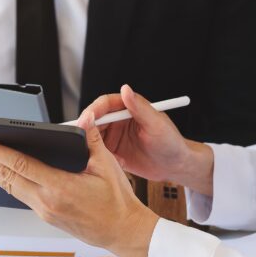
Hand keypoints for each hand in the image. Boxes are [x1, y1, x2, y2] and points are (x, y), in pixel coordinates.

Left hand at [0, 113, 158, 256]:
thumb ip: (91, 140)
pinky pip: (18, 195)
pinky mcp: (45, 215)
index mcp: (59, 187)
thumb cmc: (116, 203)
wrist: (122, 231)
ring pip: (8, 188)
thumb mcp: (107, 165)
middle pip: (6, 178)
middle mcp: (46, 201)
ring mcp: (43, 211)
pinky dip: (3, 183)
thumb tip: (84, 120)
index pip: (19, 166)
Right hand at [85, 85, 214, 195]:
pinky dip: (95, 155)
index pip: (105, 104)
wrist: (175, 166)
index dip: (94, 110)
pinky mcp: (113, 153)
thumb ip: (140, 107)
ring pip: (93, 136)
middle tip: (80, 135)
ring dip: (88, 141)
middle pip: (94, 120)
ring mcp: (114, 137)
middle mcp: (118, 121)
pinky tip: (98, 159)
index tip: (87, 118)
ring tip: (88, 148)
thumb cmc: (171, 142)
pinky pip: (98, 152)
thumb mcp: (156, 123)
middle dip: (86, 126)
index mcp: (128, 109)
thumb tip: (126, 89)